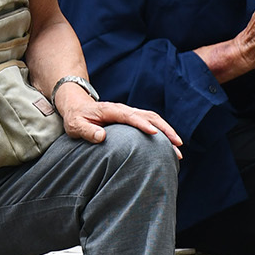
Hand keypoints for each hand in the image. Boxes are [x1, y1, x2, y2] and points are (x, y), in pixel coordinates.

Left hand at [53, 81, 182, 155]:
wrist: (78, 107)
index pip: (130, 117)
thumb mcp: (75, 126)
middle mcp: (124, 110)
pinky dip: (162, 131)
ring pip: (153, 118)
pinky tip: (169, 144)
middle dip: (164, 130)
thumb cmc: (76, 119)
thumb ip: (86, 131)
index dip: (142, 124)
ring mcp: (129, 113)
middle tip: (177, 145)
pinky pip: (150, 122)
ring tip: (178, 147)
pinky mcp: (132, 118)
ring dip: (167, 131)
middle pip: (149, 116)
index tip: (154, 134)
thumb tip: (101, 136)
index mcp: (111, 110)